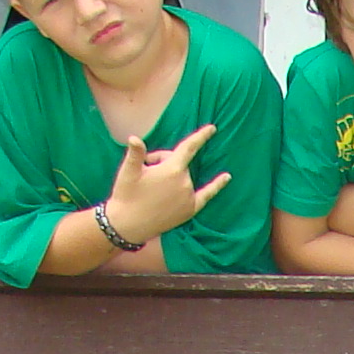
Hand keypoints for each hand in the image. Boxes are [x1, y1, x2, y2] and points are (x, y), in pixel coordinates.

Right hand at [106, 126, 229, 243]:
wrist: (129, 225)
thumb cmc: (126, 195)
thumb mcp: (128, 171)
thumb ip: (136, 153)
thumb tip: (134, 138)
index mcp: (172, 169)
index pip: (189, 147)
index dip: (201, 136)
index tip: (212, 128)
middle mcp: (184, 183)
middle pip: (180, 162)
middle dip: (164, 161)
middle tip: (145, 170)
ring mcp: (189, 197)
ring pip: (185, 177)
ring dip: (173, 175)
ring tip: (152, 185)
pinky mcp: (190, 210)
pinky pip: (207, 195)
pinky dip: (217, 186)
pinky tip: (227, 177)